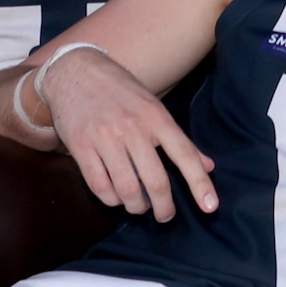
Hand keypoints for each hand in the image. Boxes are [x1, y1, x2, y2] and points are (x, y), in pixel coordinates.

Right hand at [39, 45, 215, 219]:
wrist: (75, 70)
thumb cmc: (120, 90)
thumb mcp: (153, 106)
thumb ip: (179, 138)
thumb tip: (208, 165)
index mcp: (156, 116)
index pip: (185, 154)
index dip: (199, 183)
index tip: (210, 207)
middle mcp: (133, 128)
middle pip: (155, 180)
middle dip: (164, 206)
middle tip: (165, 216)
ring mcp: (105, 138)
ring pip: (127, 188)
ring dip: (136, 206)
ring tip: (139, 207)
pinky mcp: (81, 146)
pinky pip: (99, 185)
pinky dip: (111, 199)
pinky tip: (116, 197)